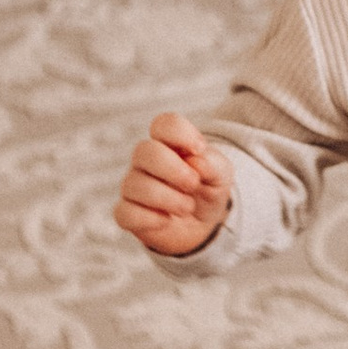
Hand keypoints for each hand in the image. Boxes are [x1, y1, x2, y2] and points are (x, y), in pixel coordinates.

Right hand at [116, 111, 230, 255]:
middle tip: (194, 184)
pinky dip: (151, 219)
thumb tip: (194, 162)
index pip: (164, 124)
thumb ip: (212, 163)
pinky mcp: (127, 213)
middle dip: (174, 170)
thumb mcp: (221, 175)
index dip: (182, 134)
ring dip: (169, 199)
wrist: (203, 224)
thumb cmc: (207, 189)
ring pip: (135, 184)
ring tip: (188, 207)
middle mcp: (145, 161)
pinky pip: (126, 213)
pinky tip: (166, 220)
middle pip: (145, 150)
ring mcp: (133, 186)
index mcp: (168, 143)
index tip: (199, 150)